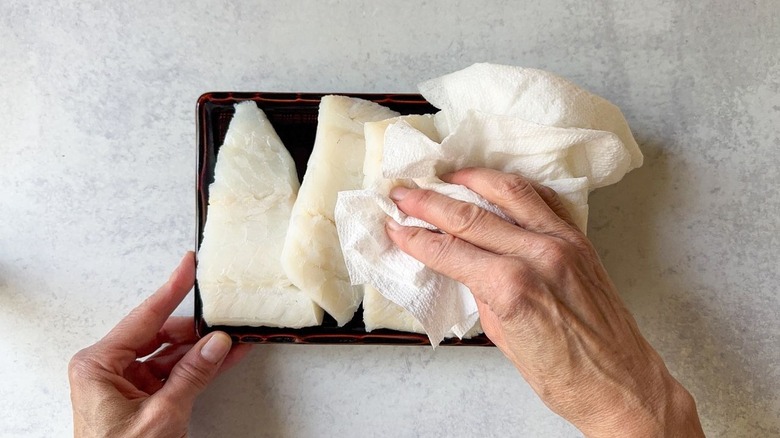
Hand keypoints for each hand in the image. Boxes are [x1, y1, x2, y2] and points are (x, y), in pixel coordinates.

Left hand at [68, 252, 250, 437]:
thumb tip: (215, 342)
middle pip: (160, 335)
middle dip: (195, 330)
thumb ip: (191, 375)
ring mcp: (125, 383)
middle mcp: (108, 369)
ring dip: (202, 350)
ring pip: (170, 355)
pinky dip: (197, 368)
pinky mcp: (140, 398)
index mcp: (99, 365)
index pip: (144, 317)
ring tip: (233, 340)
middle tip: (225, 318)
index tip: (188, 265)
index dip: (171, 289)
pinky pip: (172, 374)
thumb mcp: (161, 415)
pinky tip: (224, 358)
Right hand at [385, 168, 703, 436]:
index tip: (396, 226)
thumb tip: (458, 264)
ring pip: (510, 192)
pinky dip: (517, 188)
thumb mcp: (503, 337)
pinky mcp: (580, 241)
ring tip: (448, 176)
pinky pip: (544, 199)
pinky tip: (500, 186)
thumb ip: (481, 291)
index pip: (450, 251)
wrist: (621, 385)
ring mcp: (563, 243)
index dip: (416, 238)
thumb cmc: (565, 376)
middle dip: (430, 203)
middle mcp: (538, 255)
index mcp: (512, 287)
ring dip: (473, 179)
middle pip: (470, 217)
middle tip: (405, 194)